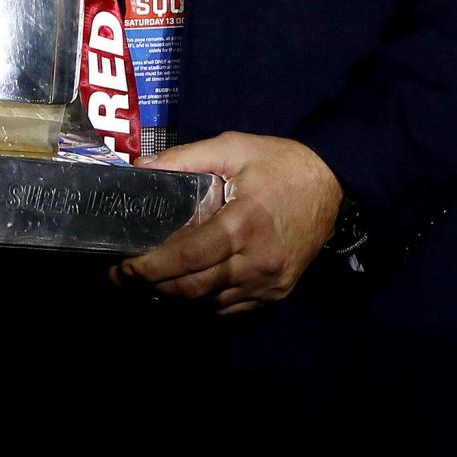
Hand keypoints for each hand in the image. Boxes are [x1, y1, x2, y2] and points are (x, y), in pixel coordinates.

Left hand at [116, 132, 341, 315]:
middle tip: (124, 278)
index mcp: (243, 223)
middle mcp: (256, 261)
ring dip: (177, 296)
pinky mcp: (277, 293)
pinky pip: (232, 308)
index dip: (150, 268)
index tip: (123, 268)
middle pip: (193, 289)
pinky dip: (206, 302)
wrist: (333, 185)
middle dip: (153, 286)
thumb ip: (186, 159)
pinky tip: (190, 287)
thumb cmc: (280, 164)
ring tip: (151, 282)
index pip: (187, 258)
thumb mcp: (233, 147)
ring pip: (210, 303)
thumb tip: (141, 169)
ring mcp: (269, 282)